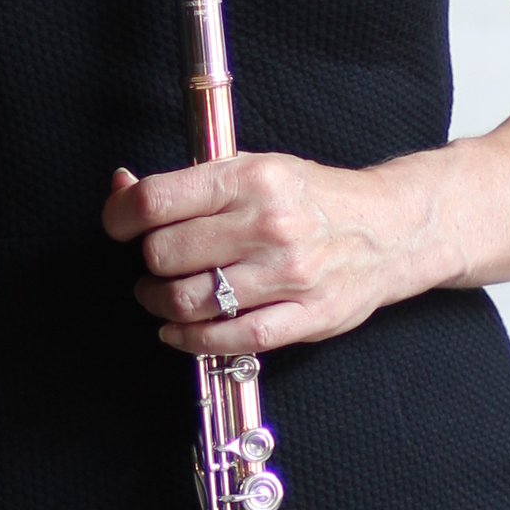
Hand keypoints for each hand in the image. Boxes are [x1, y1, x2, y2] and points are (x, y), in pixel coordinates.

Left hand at [103, 152, 436, 357]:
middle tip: (155, 263)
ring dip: (161, 304)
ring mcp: (289, 275)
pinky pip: (232, 339)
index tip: (118, 226)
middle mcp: (268, 225)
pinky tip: (180, 331)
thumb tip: (121, 185)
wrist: (391, 228)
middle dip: (147, 263)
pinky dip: (192, 341)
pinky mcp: (307, 317)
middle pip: (165, 255)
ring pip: (190, 301)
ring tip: (162, 296)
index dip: (120, 217)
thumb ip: (188, 183)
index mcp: (251, 178)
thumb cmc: (311, 197)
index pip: (156, 202)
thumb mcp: (253, 168)